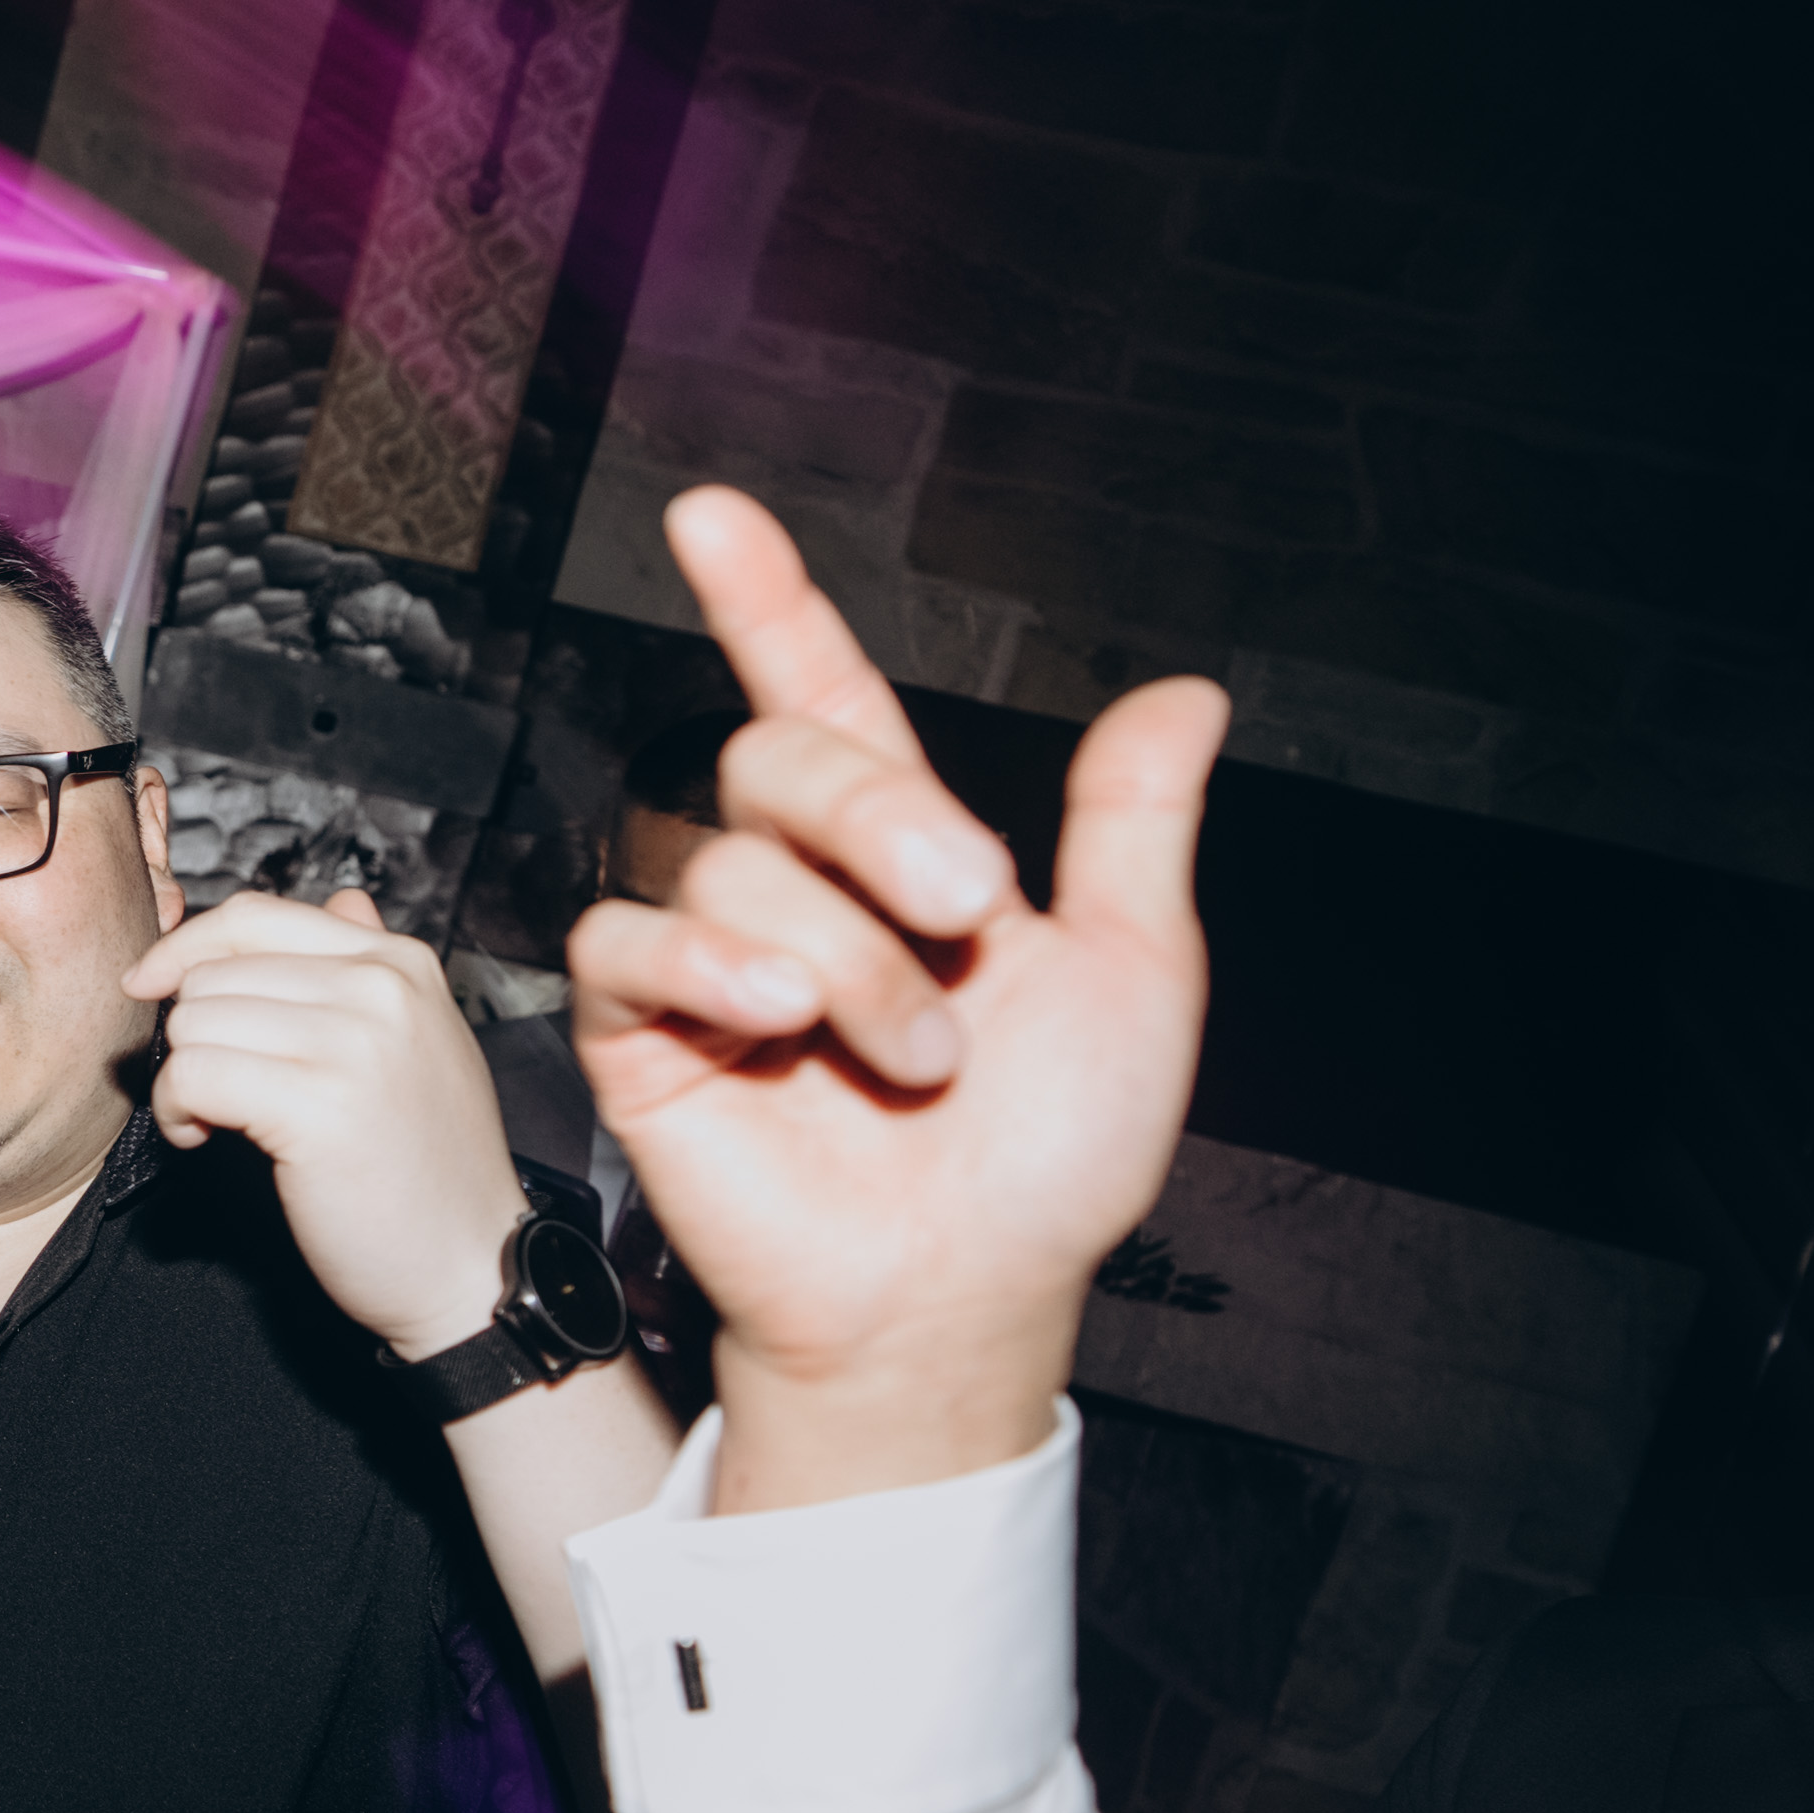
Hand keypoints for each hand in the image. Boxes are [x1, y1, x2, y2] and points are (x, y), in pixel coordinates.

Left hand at [129, 887, 530, 1358]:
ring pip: (194, 1020)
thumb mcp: (419, 1043)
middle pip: (212, 972)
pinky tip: (206, 1138)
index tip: (151, 986)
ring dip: (181, 1077)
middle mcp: (381, 988)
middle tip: (215, 1091)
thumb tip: (342, 901)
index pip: (254, 915)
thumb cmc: (430, 1170)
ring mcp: (353, 1042)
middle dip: (190, 1032)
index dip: (186, 949)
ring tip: (217, 1119)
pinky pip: (193, 1074)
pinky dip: (177, 1111)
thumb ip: (370, 968)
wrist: (472, 1269)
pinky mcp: (317, 1105)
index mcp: (400, 963)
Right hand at [564, 487, 1221, 1511]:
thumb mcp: (1130, 978)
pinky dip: (711, 964)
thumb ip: (1133, 832)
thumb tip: (1186, 695)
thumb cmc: (1045, 1162)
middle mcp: (795, 886)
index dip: (766, 602)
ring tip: (914, 1058)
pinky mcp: (644, 1036)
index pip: (819, 693)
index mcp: (898, 851)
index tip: (713, 518)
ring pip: (731, 863)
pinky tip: (780, 1017)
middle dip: (879, 816)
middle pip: (778, 757)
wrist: (967, 1294)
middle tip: (969, 908)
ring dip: (847, 958)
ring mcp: (712, 958)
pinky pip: (628, 945)